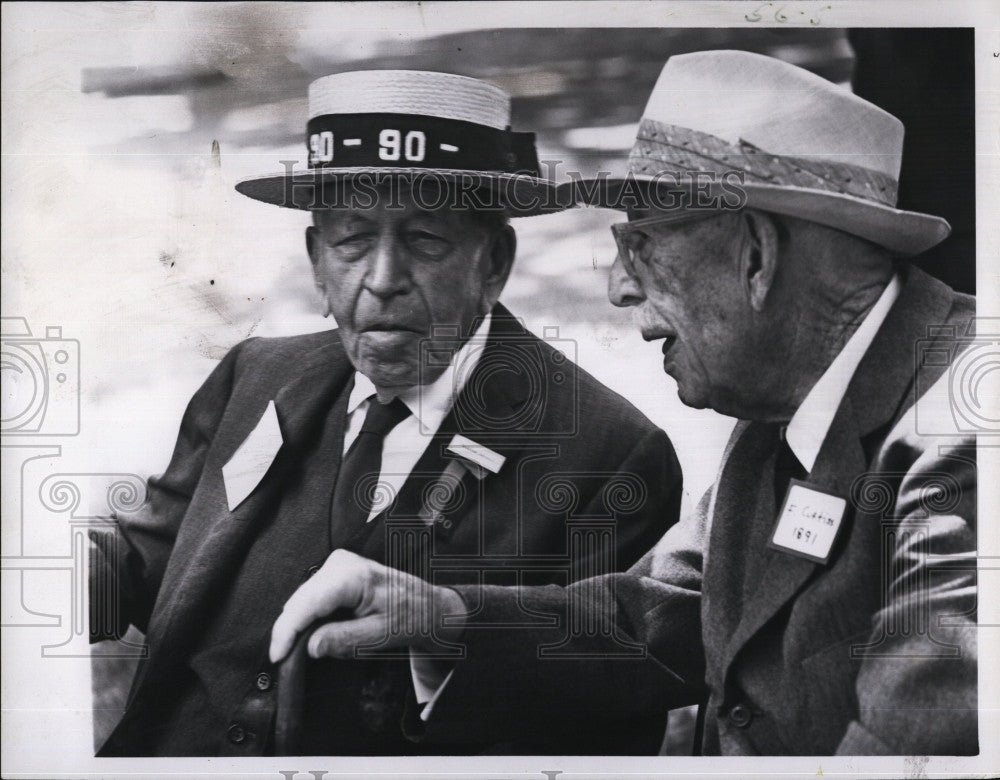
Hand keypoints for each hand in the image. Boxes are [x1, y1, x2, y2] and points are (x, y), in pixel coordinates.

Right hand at [268, 548, 465, 662]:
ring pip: (301, 599)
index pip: (307, 603)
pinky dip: (307, 616)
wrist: (426, 605)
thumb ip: (343, 640)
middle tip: (287, 660)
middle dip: (290, 631)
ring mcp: (337, 564)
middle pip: (299, 601)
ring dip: (297, 624)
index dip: (287, 631)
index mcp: (353, 576)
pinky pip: (310, 596)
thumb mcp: (379, 635)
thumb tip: (310, 647)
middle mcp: (340, 563)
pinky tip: (312, 633)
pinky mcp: (335, 571)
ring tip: (301, 648)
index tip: (277, 656)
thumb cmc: (410, 616)